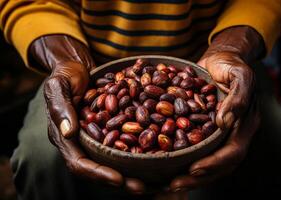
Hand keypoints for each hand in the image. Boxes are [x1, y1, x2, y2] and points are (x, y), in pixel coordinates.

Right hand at [30, 35, 144, 193]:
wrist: (77, 66)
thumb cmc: (66, 74)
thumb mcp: (59, 86)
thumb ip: (61, 107)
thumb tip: (69, 133)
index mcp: (65, 136)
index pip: (79, 163)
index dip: (98, 173)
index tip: (118, 179)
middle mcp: (81, 142)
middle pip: (98, 168)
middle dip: (119, 179)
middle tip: (141, 187)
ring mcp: (95, 137)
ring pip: (112, 160)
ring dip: (130, 171)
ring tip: (151, 179)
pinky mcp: (108, 129)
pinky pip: (121, 144)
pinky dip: (135, 152)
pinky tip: (153, 155)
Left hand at [168, 26, 263, 191]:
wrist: (220, 60)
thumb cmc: (231, 66)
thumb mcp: (239, 75)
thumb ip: (237, 97)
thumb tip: (224, 122)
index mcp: (243, 124)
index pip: (233, 151)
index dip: (215, 163)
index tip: (194, 168)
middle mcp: (230, 133)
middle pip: (218, 163)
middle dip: (198, 176)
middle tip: (175, 185)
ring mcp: (215, 133)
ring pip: (205, 159)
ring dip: (188, 174)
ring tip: (168, 183)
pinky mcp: (202, 129)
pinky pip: (194, 147)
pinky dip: (182, 158)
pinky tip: (164, 163)